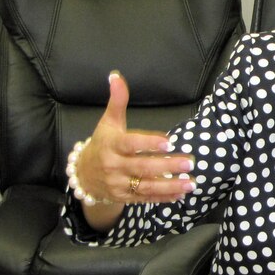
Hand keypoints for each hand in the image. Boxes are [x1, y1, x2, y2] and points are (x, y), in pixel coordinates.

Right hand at [76, 71, 196, 228]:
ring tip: (190, 183)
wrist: (83, 174)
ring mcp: (119, 184)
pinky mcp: (124, 197)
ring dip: (170, 185)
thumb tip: (116, 76)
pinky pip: (145, 198)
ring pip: (146, 186)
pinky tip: (180, 194)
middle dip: (167, 166)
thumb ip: (117, 100)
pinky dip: (163, 198)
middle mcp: (114, 166)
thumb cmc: (102, 144)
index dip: (148, 143)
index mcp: (111, 145)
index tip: (168, 141)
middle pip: (142, 167)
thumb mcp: (108, 122)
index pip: (130, 144)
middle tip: (189, 162)